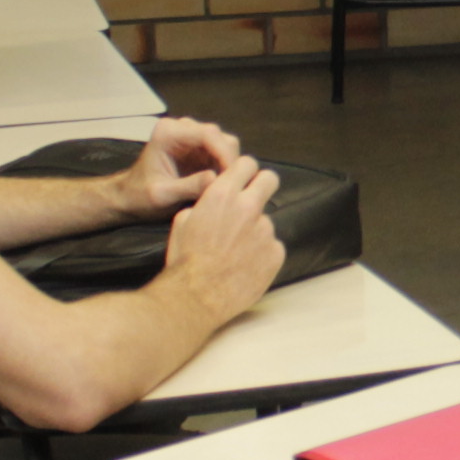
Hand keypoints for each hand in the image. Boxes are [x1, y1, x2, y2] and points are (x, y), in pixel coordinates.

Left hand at [119, 115, 243, 220]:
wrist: (130, 198)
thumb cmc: (140, 196)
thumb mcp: (162, 195)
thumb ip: (188, 186)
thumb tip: (217, 179)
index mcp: (168, 133)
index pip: (208, 135)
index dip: (225, 155)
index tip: (233, 178)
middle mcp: (182, 128)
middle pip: (221, 138)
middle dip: (229, 162)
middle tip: (231, 187)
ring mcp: (192, 137)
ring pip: (226, 145)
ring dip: (229, 166)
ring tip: (225, 188)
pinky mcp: (200, 149)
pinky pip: (222, 155)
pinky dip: (225, 169)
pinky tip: (220, 186)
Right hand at [159, 153, 284, 319]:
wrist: (196, 296)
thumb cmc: (184, 260)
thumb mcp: (183, 221)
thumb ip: (205, 204)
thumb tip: (215, 202)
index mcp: (223, 195)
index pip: (247, 163)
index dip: (245, 171)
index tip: (244, 178)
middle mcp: (249, 207)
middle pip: (270, 180)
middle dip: (262, 185)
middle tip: (252, 200)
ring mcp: (266, 231)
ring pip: (266, 220)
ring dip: (255, 230)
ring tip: (236, 251)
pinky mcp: (276, 253)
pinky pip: (272, 246)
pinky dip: (262, 253)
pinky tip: (245, 265)